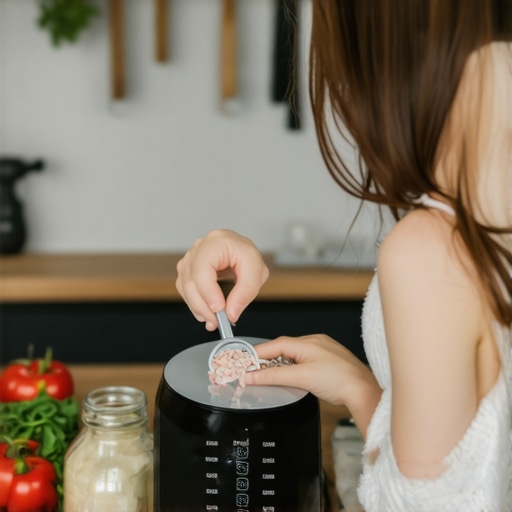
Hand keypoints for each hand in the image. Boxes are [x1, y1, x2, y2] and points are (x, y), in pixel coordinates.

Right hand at [176, 229, 268, 330]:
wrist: (241, 253)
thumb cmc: (248, 257)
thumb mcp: (257, 272)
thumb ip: (245, 293)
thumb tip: (230, 314)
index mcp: (216, 242)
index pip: (202, 269)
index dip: (208, 292)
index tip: (220, 310)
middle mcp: (199, 247)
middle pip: (191, 281)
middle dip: (204, 306)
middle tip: (219, 321)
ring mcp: (190, 258)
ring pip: (185, 288)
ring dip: (198, 308)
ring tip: (214, 320)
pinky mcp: (186, 269)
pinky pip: (185, 290)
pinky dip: (195, 304)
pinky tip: (207, 313)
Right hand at [244, 335, 379, 411]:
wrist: (363, 391)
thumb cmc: (339, 381)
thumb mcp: (301, 378)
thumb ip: (274, 376)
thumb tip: (252, 375)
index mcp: (307, 342)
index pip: (275, 345)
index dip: (258, 354)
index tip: (245, 363)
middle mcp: (315, 343)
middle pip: (283, 348)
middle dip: (268, 359)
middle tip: (254, 371)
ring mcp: (323, 351)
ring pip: (294, 355)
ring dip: (281, 364)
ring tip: (270, 375)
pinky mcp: (328, 361)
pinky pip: (304, 360)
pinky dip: (293, 367)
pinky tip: (292, 376)